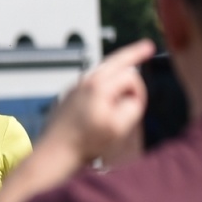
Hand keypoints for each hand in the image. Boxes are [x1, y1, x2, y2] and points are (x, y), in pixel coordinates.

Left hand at [42, 39, 154, 166]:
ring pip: (101, 71)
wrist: (55, 153)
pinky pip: (90, 83)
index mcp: (98, 86)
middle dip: (132, 54)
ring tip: (128, 64)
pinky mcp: (68, 97)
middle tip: (146, 47)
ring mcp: (74, 88)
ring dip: (116, 69)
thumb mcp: (119, 127)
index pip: (130, 76)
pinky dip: (103, 81)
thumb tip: (133, 95)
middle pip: (114, 60)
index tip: (139, 102)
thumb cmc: (83, 143)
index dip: (139, 91)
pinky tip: (107, 92)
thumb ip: (133, 106)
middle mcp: (84, 82)